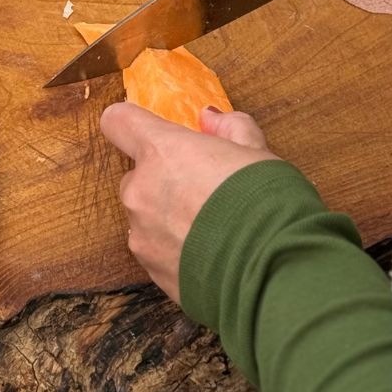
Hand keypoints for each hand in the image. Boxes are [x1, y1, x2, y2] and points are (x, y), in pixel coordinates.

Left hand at [100, 103, 277, 301]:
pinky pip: (156, 251)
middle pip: (135, 175)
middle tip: (203, 188)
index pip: (118, 121)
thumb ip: (229, 128)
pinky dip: (175, 250)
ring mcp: (142, 235)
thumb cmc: (266, 204)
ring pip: (145, 216)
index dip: (132, 123)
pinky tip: (210, 254)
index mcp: (162, 152)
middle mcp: (141, 191)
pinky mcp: (151, 271)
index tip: (150, 130)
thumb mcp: (256, 151)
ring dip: (167, 218)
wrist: (273, 272)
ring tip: (211, 228)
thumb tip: (211, 119)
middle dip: (162, 179)